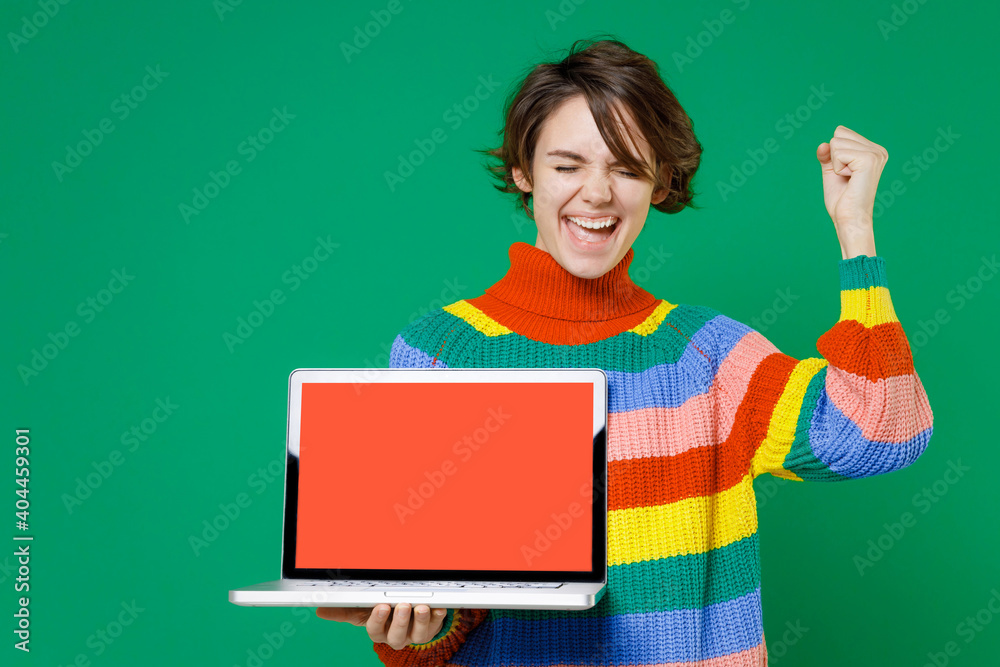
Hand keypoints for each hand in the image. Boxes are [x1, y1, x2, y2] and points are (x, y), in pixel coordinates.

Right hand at [316, 603, 448, 649]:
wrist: (406, 615)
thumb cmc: (382, 612)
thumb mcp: (363, 609)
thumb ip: (344, 609)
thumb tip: (319, 610)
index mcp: (378, 631)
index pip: (375, 629)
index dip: (379, 620)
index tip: (382, 606)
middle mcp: (395, 637)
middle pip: (396, 635)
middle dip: (400, 620)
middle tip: (403, 605)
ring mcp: (414, 635)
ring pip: (417, 634)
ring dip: (420, 619)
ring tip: (421, 606)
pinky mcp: (430, 630)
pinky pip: (436, 626)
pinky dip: (437, 616)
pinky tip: (438, 607)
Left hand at [816, 125, 885, 256]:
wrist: (848, 218)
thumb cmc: (842, 199)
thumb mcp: (831, 171)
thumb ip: (827, 154)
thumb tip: (822, 144)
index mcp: (873, 150)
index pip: (841, 132)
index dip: (834, 154)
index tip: (844, 173)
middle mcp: (878, 150)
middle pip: (838, 133)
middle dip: (834, 158)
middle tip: (846, 177)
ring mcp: (876, 153)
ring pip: (836, 142)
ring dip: (835, 164)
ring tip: (848, 179)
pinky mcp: (869, 159)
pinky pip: (838, 152)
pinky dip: (837, 168)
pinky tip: (849, 179)